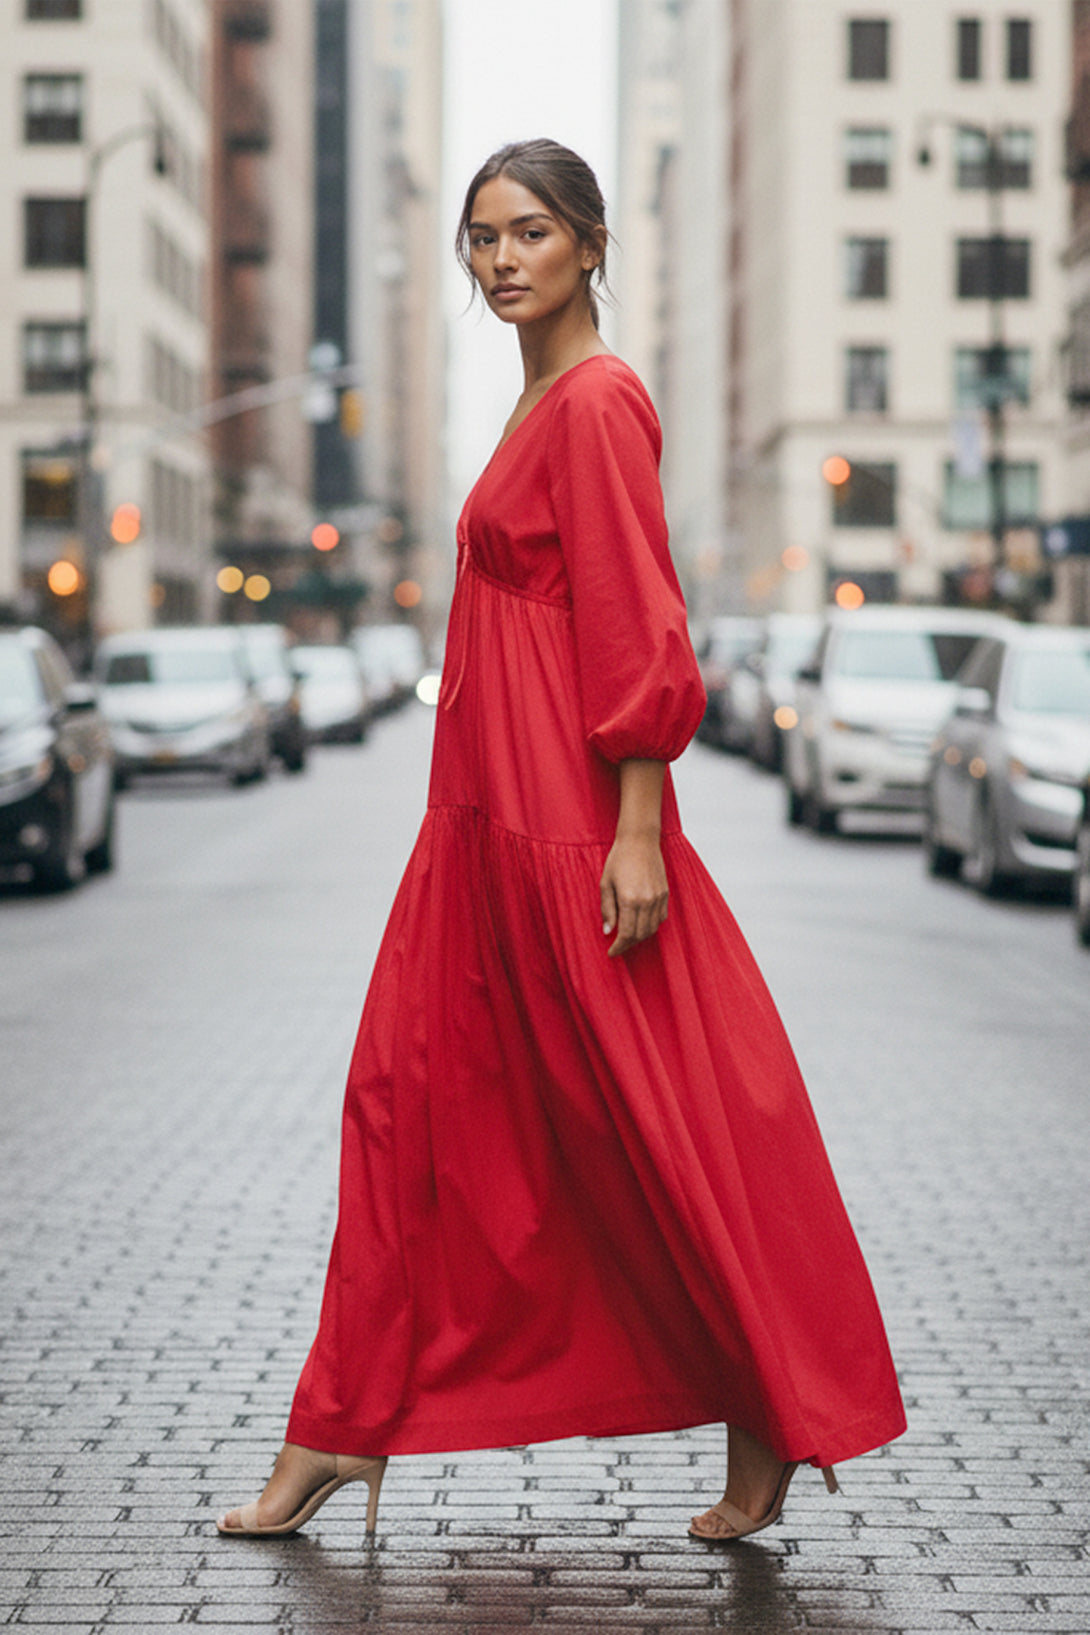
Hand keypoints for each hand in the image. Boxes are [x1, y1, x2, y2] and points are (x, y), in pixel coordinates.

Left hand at [600, 832, 667, 957]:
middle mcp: (647, 901)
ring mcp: (658, 897)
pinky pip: (660, 918)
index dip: (619, 947)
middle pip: (640, 934)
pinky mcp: (665, 893)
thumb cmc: (619, 858)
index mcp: (630, 899)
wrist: (640, 840)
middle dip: (628, 944)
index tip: (611, 952)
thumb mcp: (605, 883)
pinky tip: (641, 923)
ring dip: (640, 936)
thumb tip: (608, 931)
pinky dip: (651, 925)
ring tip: (628, 936)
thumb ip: (607, 909)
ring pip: (652, 928)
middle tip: (617, 946)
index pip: (627, 934)